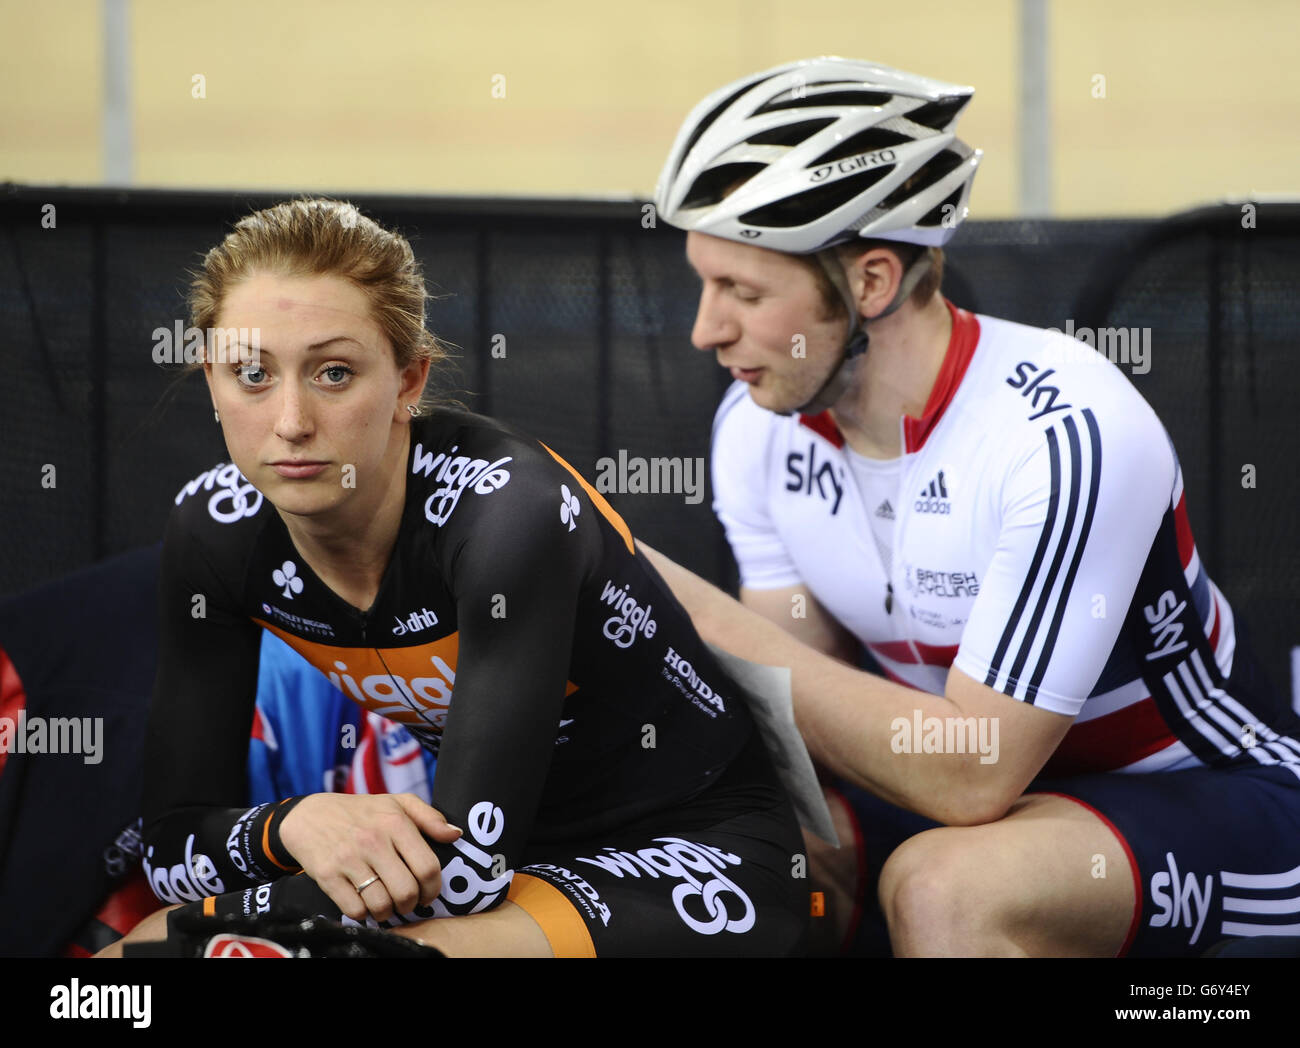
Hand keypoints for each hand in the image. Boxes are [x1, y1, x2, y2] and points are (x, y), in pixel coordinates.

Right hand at [278, 793, 462, 923]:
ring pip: (381, 905)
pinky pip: (355, 910)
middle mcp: (373, 840)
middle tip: (407, 901)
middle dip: (411, 904)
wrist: (308, 816)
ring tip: (387, 903)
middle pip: (406, 891)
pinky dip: (364, 913)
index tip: (428, 894)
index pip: (427, 867)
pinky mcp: (327, 876)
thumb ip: (430, 817)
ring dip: (388, 912)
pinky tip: (365, 902)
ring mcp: (349, 859)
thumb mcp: (396, 803)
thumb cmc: (360, 812)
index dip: (433, 888)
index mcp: (395, 822)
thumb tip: (456, 834)